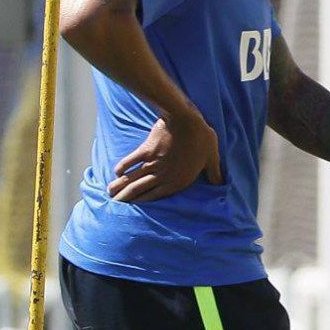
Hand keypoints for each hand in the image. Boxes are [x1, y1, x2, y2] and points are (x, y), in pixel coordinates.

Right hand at [109, 110, 223, 202]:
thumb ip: (213, 173)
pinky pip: (131, 161)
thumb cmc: (202, 138)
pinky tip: (116, 173)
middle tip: (115, 205)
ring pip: (132, 178)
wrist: (186, 119)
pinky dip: (122, 167)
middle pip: (140, 190)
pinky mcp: (146, 150)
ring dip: (120, 186)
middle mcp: (163, 175)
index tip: (132, 210)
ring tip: (110, 192)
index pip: (156, 196)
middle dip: (126, 198)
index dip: (143, 204)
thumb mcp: (212, 157)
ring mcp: (153, 163)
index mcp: (178, 180)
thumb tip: (219, 184)